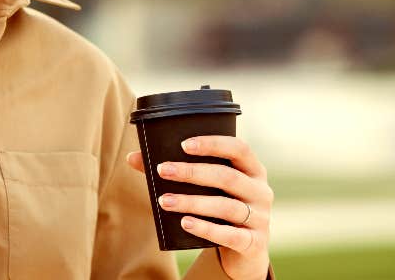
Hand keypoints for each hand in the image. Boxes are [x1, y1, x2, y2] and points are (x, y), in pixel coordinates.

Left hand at [126, 136, 272, 279]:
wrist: (245, 250)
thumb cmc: (220, 209)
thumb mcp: (207, 188)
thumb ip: (176, 172)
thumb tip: (133, 157)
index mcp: (253, 170)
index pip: (239, 148)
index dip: (213, 144)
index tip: (184, 144)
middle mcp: (261, 191)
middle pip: (227, 177)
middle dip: (192, 173)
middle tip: (163, 170)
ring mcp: (260, 218)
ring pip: (225, 206)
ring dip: (192, 202)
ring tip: (164, 201)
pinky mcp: (254, 242)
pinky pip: (230, 235)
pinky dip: (206, 229)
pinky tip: (184, 223)